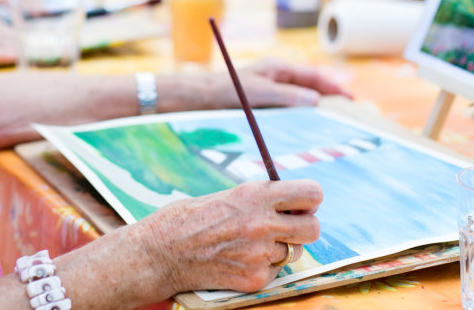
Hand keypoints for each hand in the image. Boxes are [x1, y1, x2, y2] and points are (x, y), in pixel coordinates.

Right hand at [128, 180, 323, 292]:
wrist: (159, 254)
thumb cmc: (188, 220)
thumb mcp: (227, 196)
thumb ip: (261, 200)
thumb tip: (292, 204)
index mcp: (256, 195)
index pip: (312, 193)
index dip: (310, 200)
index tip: (303, 204)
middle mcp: (262, 224)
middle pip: (313, 228)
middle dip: (304, 227)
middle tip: (288, 228)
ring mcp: (259, 254)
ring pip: (293, 252)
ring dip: (279, 249)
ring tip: (249, 245)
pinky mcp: (254, 279)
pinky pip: (275, 272)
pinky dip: (263, 268)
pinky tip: (238, 260)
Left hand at [171, 58, 352, 111]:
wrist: (201, 99)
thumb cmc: (227, 91)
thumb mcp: (260, 92)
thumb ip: (288, 94)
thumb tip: (316, 99)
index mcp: (279, 69)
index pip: (314, 76)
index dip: (334, 87)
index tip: (350, 100)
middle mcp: (278, 78)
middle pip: (312, 87)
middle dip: (331, 99)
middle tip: (350, 113)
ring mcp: (272, 92)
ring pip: (302, 100)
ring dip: (318, 110)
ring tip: (335, 124)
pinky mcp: (265, 105)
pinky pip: (290, 111)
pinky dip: (303, 118)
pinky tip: (309, 132)